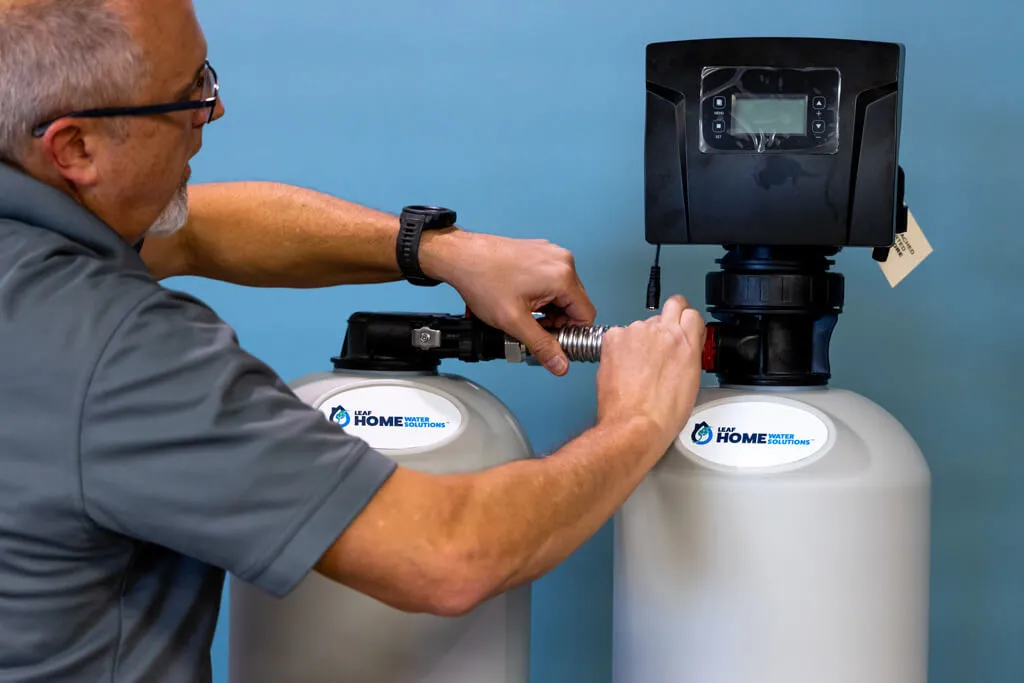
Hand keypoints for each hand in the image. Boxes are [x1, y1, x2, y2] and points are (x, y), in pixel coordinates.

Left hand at [420, 230, 595, 375]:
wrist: (462, 257)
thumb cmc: (482, 279)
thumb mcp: (514, 321)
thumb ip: (541, 346)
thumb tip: (560, 364)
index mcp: (562, 276)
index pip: (586, 315)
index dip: (571, 333)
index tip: (555, 341)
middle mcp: (561, 261)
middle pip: (574, 304)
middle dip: (557, 321)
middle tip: (532, 329)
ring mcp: (550, 254)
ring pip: (562, 293)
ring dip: (548, 309)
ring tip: (524, 314)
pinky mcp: (540, 253)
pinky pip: (551, 280)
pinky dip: (541, 295)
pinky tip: (521, 300)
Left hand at [595, 294, 705, 445]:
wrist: (636, 424)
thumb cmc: (662, 413)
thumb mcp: (691, 381)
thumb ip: (688, 354)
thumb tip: (684, 348)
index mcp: (686, 341)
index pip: (691, 313)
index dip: (685, 322)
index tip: (681, 330)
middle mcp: (663, 331)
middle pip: (668, 309)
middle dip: (665, 323)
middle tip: (659, 345)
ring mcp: (637, 332)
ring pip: (642, 324)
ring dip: (641, 339)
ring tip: (637, 367)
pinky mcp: (614, 337)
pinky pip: (619, 334)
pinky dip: (620, 346)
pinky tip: (622, 367)